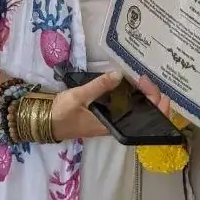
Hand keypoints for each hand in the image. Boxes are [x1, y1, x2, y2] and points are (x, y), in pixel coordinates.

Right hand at [50, 71, 169, 140]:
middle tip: (142, 78)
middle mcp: (117, 125)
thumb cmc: (62, 113)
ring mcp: (112, 120)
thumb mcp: (80, 96)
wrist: (45, 121)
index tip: (146, 82)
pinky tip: (129, 85)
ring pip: (136, 110)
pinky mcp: (106, 115)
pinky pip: (126, 107)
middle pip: (145, 114)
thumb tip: (119, 75)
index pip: (145, 118)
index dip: (154, 101)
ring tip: (139, 79)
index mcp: (113, 125)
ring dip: (142, 96)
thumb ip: (99, 86)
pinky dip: (131, 96)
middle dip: (151, 95)